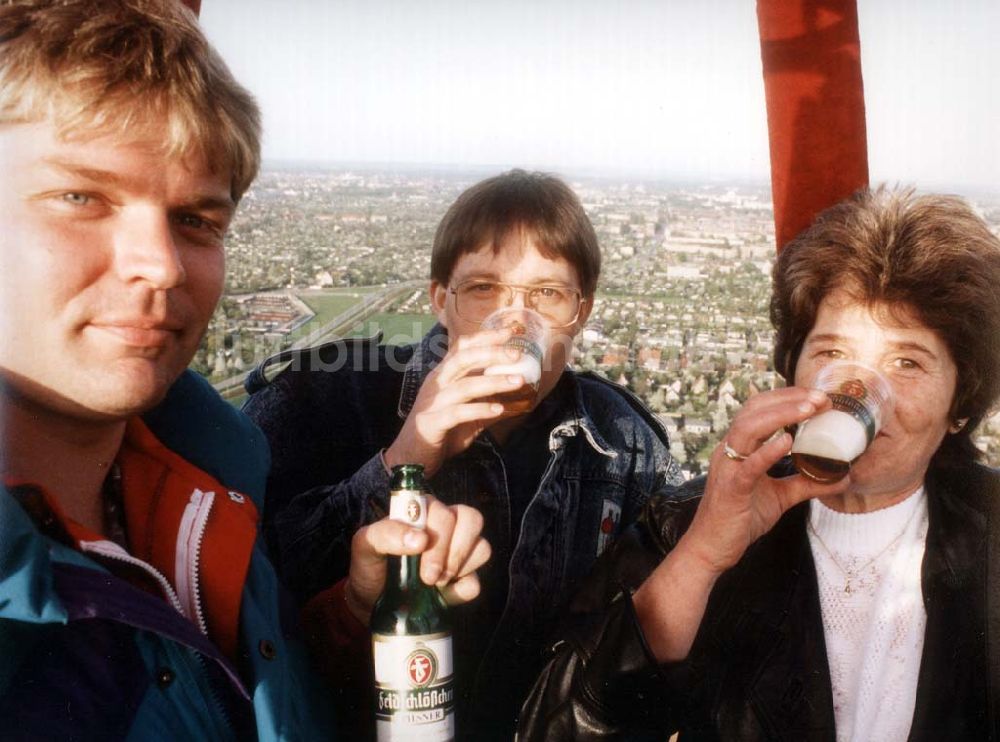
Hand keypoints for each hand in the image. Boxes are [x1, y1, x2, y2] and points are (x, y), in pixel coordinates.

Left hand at [344, 496, 491, 624]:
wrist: (370, 604)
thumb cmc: (369, 567)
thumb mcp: (365, 545)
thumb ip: (386, 533)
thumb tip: (421, 539)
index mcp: (424, 511)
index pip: (446, 509)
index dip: (439, 533)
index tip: (420, 553)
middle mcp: (446, 526)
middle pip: (471, 521)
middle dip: (451, 553)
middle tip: (429, 577)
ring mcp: (458, 552)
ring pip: (482, 547)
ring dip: (459, 568)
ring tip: (435, 584)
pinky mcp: (463, 579)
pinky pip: (477, 581)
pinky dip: (461, 591)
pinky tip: (443, 595)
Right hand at [385, 327, 530, 476]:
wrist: (411, 457)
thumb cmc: (440, 431)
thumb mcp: (466, 412)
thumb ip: (485, 400)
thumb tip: (514, 395)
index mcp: (443, 376)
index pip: (462, 348)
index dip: (485, 336)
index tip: (510, 331)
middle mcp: (436, 384)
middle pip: (463, 359)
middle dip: (491, 352)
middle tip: (517, 353)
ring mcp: (433, 402)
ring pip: (464, 385)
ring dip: (493, 382)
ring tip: (518, 381)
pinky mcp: (433, 422)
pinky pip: (458, 412)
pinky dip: (480, 409)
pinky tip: (498, 410)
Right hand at [680, 386, 848, 576]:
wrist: (712, 548)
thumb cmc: (740, 518)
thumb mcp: (780, 496)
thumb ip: (806, 483)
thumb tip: (843, 477)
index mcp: (739, 448)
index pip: (760, 409)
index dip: (788, 398)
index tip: (819, 397)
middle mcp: (730, 451)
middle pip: (754, 410)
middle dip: (788, 399)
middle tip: (821, 398)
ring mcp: (728, 468)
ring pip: (748, 429)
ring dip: (780, 415)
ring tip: (809, 410)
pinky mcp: (731, 489)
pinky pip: (748, 466)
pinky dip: (767, 451)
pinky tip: (788, 442)